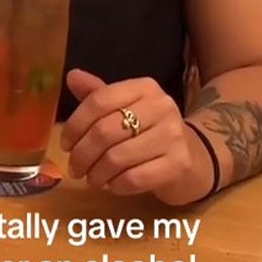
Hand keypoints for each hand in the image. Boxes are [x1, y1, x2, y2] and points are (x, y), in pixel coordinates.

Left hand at [60, 69, 207, 204]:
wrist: (195, 156)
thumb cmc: (151, 132)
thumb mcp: (126, 109)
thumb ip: (99, 95)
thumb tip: (72, 76)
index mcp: (145, 88)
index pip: (99, 101)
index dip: (74, 126)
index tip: (66, 145)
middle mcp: (162, 106)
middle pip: (104, 132)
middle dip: (82, 155)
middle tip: (75, 168)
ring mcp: (173, 135)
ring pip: (116, 158)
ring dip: (96, 174)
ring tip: (93, 179)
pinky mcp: (178, 164)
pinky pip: (133, 178)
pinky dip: (116, 186)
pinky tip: (114, 185)